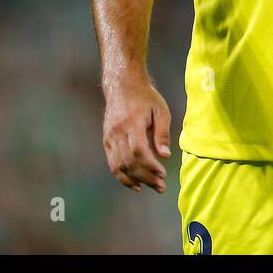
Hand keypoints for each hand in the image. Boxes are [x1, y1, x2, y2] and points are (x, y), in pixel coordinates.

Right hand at [102, 77, 171, 193]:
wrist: (123, 85)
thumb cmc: (145, 97)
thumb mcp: (160, 110)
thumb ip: (162, 133)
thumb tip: (165, 156)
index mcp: (132, 122)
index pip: (138, 150)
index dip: (150, 166)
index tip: (163, 174)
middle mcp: (117, 131)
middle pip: (129, 161)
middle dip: (146, 177)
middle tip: (161, 187)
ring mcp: (110, 136)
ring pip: (118, 166)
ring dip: (134, 180)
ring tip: (150, 187)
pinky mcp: (106, 140)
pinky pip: (112, 163)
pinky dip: (122, 176)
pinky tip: (135, 184)